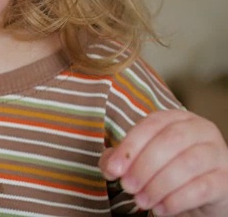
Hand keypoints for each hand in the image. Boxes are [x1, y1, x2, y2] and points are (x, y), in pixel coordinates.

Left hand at [99, 109, 227, 215]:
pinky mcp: (226, 178)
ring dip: (159, 185)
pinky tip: (161, 209)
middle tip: (128, 187)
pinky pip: (203, 187)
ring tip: (142, 201)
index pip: (152, 124)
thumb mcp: (142, 160)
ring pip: (189, 163)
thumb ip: (121, 158)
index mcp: (176, 119)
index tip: (114, 170)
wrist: (202, 195)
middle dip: (144, 166)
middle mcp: (200, 129)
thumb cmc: (168, 171)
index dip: (130, 147)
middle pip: (171, 140)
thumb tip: (110, 166)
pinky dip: (177, 200)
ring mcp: (218, 152)